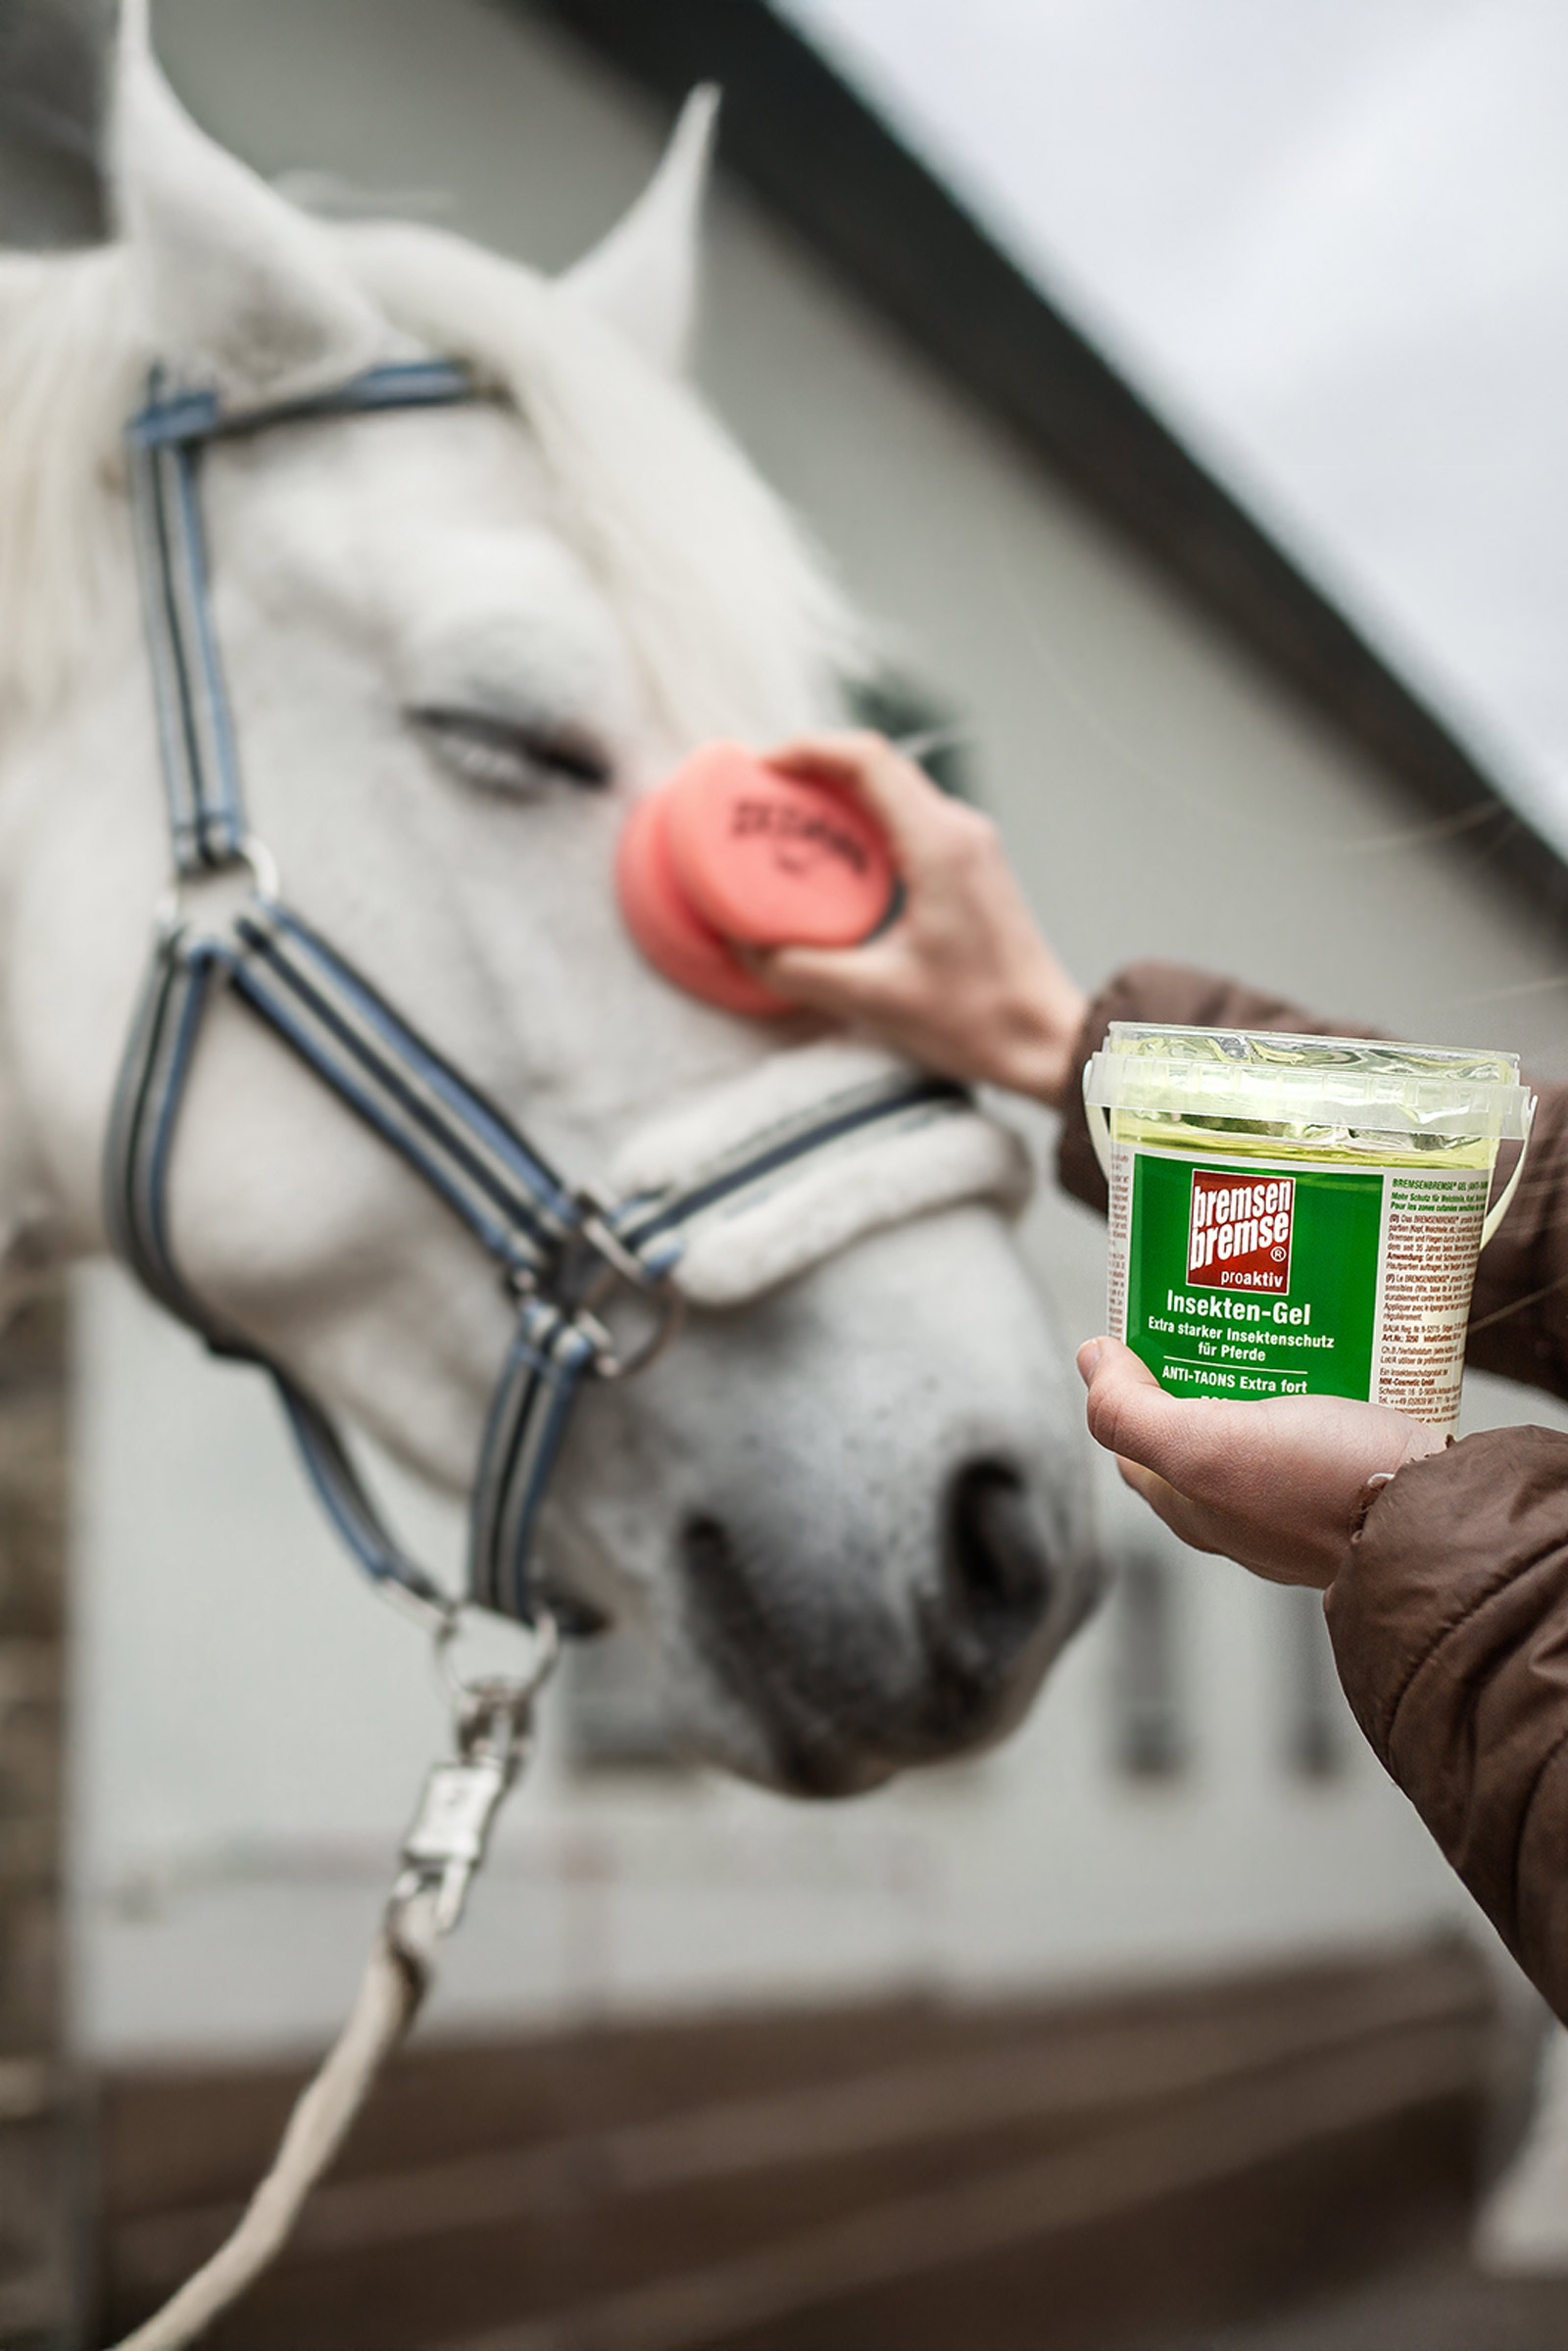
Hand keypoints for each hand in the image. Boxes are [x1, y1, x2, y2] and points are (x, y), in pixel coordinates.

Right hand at [747, 732, 1087, 1109]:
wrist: (1045, 1039)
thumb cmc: (977, 1018)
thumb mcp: (872, 996)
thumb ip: (799, 969)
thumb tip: (745, 947)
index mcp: (939, 844)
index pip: (867, 761)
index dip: (808, 750)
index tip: (760, 766)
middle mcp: (960, 830)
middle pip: (879, 766)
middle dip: (816, 767)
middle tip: (762, 791)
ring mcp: (972, 845)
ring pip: (897, 789)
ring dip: (842, 792)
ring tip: (789, 817)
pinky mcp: (973, 867)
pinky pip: (912, 820)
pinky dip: (867, 822)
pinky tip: (836, 855)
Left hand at [1077, 1336, 1446, 1587]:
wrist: (1439, 1517)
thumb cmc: (1322, 1488)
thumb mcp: (1203, 1446)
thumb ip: (1132, 1413)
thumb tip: (1090, 1359)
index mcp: (1194, 1506)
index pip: (1132, 1440)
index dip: (1126, 1384)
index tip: (1147, 1324)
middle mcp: (1243, 1506)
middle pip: (1198, 1422)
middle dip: (1200, 1363)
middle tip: (1219, 1304)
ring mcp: (1301, 1494)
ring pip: (1264, 1417)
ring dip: (1264, 1366)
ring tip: (1274, 1312)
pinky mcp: (1356, 1475)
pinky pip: (1324, 1419)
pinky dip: (1319, 1380)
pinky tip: (1333, 1346)